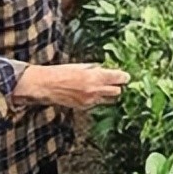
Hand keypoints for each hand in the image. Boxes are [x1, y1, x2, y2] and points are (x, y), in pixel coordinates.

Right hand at [14, 63, 129, 109]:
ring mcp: (90, 101)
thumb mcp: (81, 66)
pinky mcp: (85, 107)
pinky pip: (98, 103)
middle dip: (118, 87)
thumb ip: (96, 69)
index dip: (124, 77)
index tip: (126, 76)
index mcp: (95, 77)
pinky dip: (98, 98)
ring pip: (109, 100)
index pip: (118, 78)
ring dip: (110, 94)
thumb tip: (107, 69)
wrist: (46, 86)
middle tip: (116, 82)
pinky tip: (91, 93)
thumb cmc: (62, 72)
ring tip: (105, 88)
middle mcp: (95, 90)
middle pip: (118, 91)